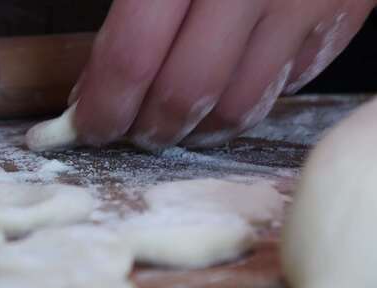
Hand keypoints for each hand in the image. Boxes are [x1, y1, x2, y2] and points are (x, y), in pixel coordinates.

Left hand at [69, 0, 374, 149]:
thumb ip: (128, 6)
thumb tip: (97, 77)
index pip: (133, 57)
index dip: (104, 107)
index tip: (89, 127)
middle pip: (187, 94)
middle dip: (149, 129)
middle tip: (131, 132)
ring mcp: (303, 0)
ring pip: (241, 106)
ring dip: (198, 129)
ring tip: (176, 122)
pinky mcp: (341, 12)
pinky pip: (288, 85)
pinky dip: (247, 99)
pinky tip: (226, 88)